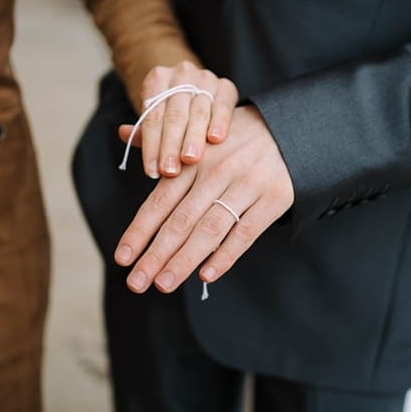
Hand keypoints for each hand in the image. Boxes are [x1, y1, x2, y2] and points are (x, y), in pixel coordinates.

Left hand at [115, 106, 293, 291]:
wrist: (291, 127)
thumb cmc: (233, 138)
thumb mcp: (196, 134)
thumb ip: (158, 140)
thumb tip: (119, 132)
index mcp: (192, 160)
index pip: (158, 202)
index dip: (138, 231)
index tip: (122, 258)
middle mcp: (216, 172)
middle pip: (179, 221)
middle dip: (155, 255)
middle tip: (135, 283)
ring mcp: (246, 185)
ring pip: (209, 230)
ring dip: (184, 260)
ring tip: (163, 284)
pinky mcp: (274, 198)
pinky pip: (246, 232)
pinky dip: (226, 255)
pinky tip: (206, 275)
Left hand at [134, 62, 238, 178]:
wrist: (193, 88)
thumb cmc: (169, 110)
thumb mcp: (154, 116)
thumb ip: (144, 130)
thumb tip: (122, 133)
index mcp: (157, 79)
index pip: (152, 116)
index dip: (151, 145)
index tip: (151, 171)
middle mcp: (180, 74)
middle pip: (174, 114)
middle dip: (171, 145)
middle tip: (169, 171)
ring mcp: (204, 77)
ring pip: (198, 111)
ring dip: (193, 138)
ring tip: (189, 160)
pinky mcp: (225, 85)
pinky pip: (222, 105)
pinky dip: (219, 122)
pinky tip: (215, 139)